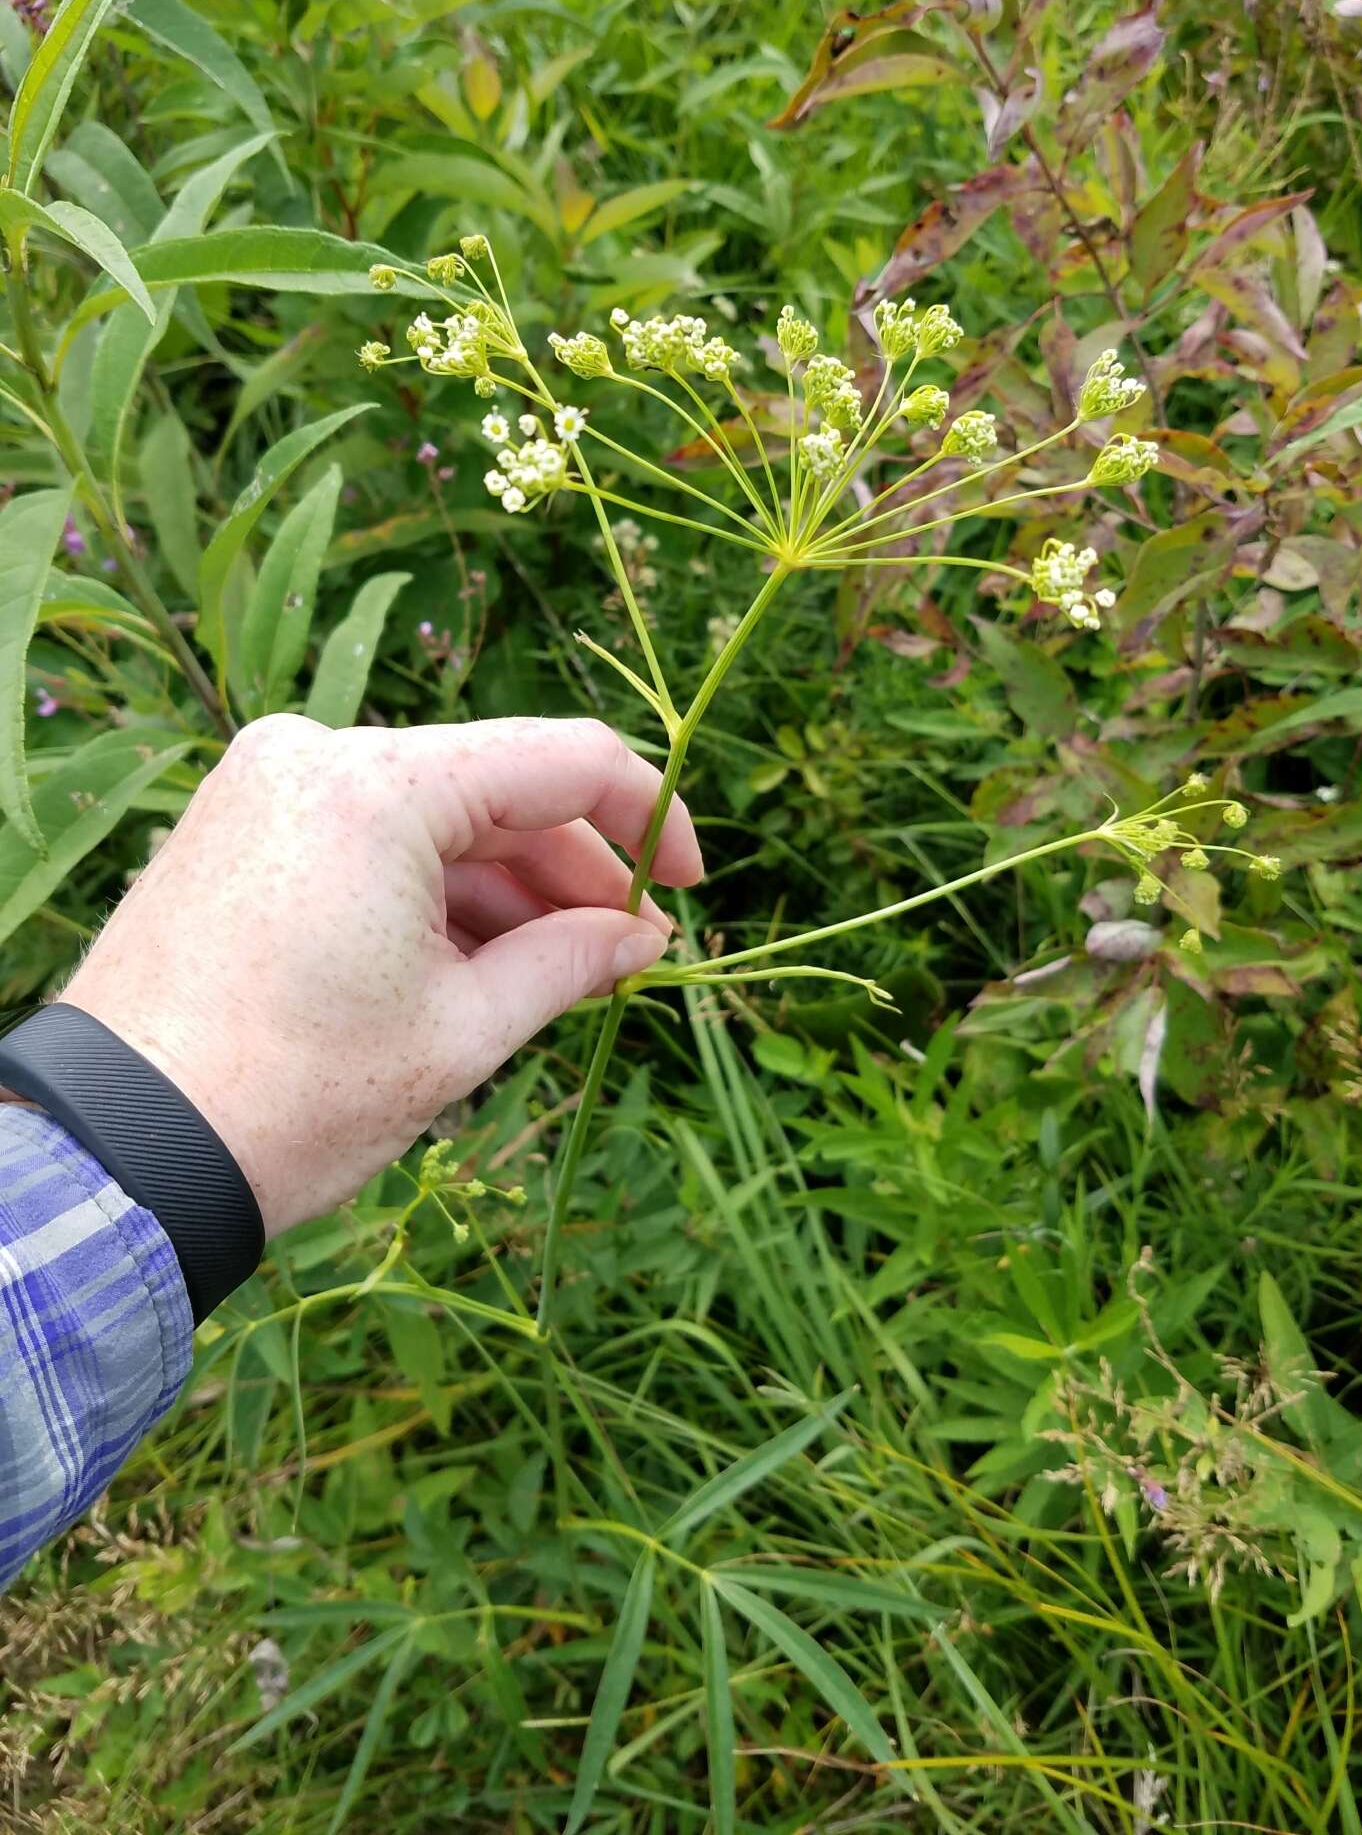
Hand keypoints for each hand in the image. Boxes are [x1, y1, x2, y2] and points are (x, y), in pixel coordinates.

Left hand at [60, 715, 700, 1235]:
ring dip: (502, 892)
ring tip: (555, 977)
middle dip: (570, 873)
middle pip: (494, 789)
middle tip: (628, 954)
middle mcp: (315, 756)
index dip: (647, 818)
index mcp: (379, 785)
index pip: (561, 761)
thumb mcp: (461, 1032)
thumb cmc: (297, 1095)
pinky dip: (431, 896)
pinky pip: (370, 841)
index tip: (688, 888)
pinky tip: (474, 966)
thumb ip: (570, 961)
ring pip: (432, 819)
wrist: (120, 1156)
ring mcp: (265, 789)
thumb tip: (641, 940)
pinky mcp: (237, 831)